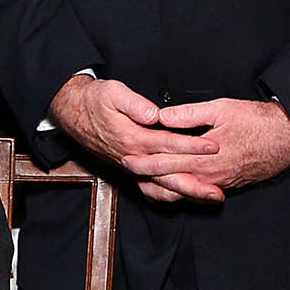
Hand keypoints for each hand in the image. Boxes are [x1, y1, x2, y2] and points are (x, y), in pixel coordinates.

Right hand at [47, 75, 217, 201]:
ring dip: (186, 193)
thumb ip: (135, 103)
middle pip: (169, 174)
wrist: (71, 111)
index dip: (193, 146)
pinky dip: (167, 196)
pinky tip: (181, 197)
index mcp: (132, 138)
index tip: (214, 147)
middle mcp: (133, 157)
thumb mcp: (112, 92)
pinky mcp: (129, 169)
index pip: (169, 144)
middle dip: (196, 182)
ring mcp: (130, 166)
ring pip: (162, 186)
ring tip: (208, 197)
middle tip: (218, 189)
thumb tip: (155, 114)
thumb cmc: (93, 100)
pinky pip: (149, 189)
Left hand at [130, 98, 289, 201]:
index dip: (145, 160)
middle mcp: (211, 175)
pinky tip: (174, 187)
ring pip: (186, 190)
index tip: (127, 157)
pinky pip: (201, 192)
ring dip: (164, 185)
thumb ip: (189, 114)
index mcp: (205, 157)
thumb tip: (162, 115)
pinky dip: (184, 190)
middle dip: (148, 175)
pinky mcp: (229, 184)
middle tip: (127, 170)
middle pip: (172, 179)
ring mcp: (221, 183)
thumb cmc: (257, 121)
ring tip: (143, 181)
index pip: (168, 162)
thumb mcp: (221, 109)